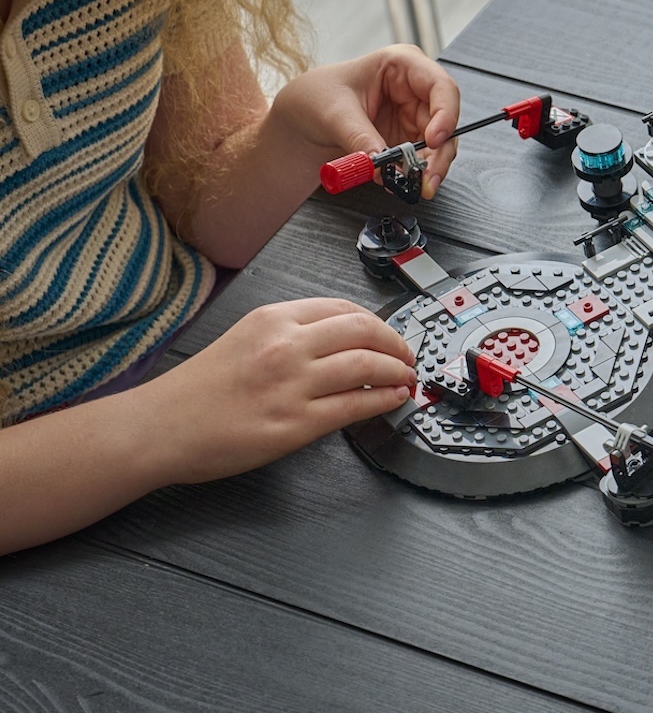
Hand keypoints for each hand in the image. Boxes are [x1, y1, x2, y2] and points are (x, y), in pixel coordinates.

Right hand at [146, 298, 414, 483]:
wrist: (158, 428)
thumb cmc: (195, 390)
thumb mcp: (244, 338)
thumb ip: (290, 334)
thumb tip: (341, 341)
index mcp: (273, 320)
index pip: (343, 308)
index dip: (378, 321)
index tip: (389, 333)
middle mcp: (285, 346)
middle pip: (365, 331)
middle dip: (398, 342)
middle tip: (409, 355)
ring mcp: (292, 385)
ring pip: (367, 366)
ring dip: (398, 371)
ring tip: (406, 378)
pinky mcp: (295, 424)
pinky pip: (355, 406)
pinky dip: (383, 399)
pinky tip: (392, 399)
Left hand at [273, 45, 461, 198]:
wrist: (302, 119)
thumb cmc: (317, 96)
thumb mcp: (334, 113)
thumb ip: (359, 136)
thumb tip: (381, 159)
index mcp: (402, 65)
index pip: (440, 86)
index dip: (445, 114)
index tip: (433, 140)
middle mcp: (415, 90)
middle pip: (445, 121)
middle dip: (438, 153)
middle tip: (427, 178)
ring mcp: (413, 116)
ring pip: (439, 145)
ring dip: (428, 168)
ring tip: (412, 185)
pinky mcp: (408, 140)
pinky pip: (422, 159)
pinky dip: (414, 174)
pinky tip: (399, 182)